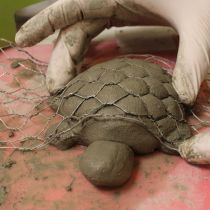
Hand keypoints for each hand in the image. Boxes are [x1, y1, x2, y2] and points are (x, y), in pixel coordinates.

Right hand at [15, 0, 209, 104]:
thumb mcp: (199, 25)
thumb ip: (192, 60)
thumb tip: (181, 99)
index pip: (71, 6)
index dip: (44, 22)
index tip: (23, 40)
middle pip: (73, 28)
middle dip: (61, 57)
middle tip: (55, 89)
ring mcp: (116, 8)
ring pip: (81, 33)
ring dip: (70, 59)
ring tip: (65, 86)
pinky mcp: (124, 17)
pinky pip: (95, 35)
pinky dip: (85, 54)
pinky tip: (82, 70)